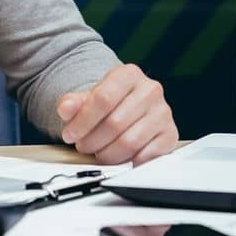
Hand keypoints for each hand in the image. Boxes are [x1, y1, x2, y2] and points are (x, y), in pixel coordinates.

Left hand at [56, 64, 177, 165]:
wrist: (130, 106)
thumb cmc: (109, 103)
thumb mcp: (87, 98)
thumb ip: (73, 103)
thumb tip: (65, 108)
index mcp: (129, 74)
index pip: (103, 98)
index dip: (82, 121)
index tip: (69, 135)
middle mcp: (150, 90)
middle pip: (115, 123)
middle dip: (92, 141)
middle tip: (83, 146)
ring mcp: (163, 113)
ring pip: (129, 142)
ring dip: (107, 154)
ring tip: (98, 152)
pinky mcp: (170, 135)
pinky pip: (146, 156)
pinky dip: (128, 162)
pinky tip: (118, 158)